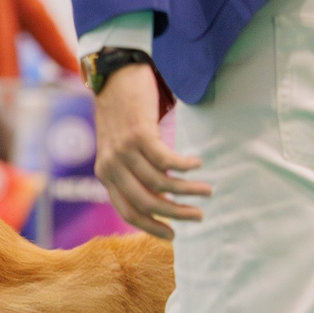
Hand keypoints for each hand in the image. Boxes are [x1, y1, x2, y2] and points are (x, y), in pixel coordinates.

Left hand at [93, 59, 206, 239]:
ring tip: (207, 190)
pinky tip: (198, 164)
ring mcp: (123, 151)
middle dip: (175, 215)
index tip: (174, 235)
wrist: (115, 77)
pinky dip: (185, 167)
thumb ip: (134, 173)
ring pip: (160, 184)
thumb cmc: (124, 115)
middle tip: (198, 216)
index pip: (128, 212)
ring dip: (188, 190)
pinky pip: (166, 160)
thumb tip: (163, 198)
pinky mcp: (138, 134)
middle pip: (146, 203)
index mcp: (106, 175)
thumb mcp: (122, 149)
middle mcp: (111, 167)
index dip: (151, 227)